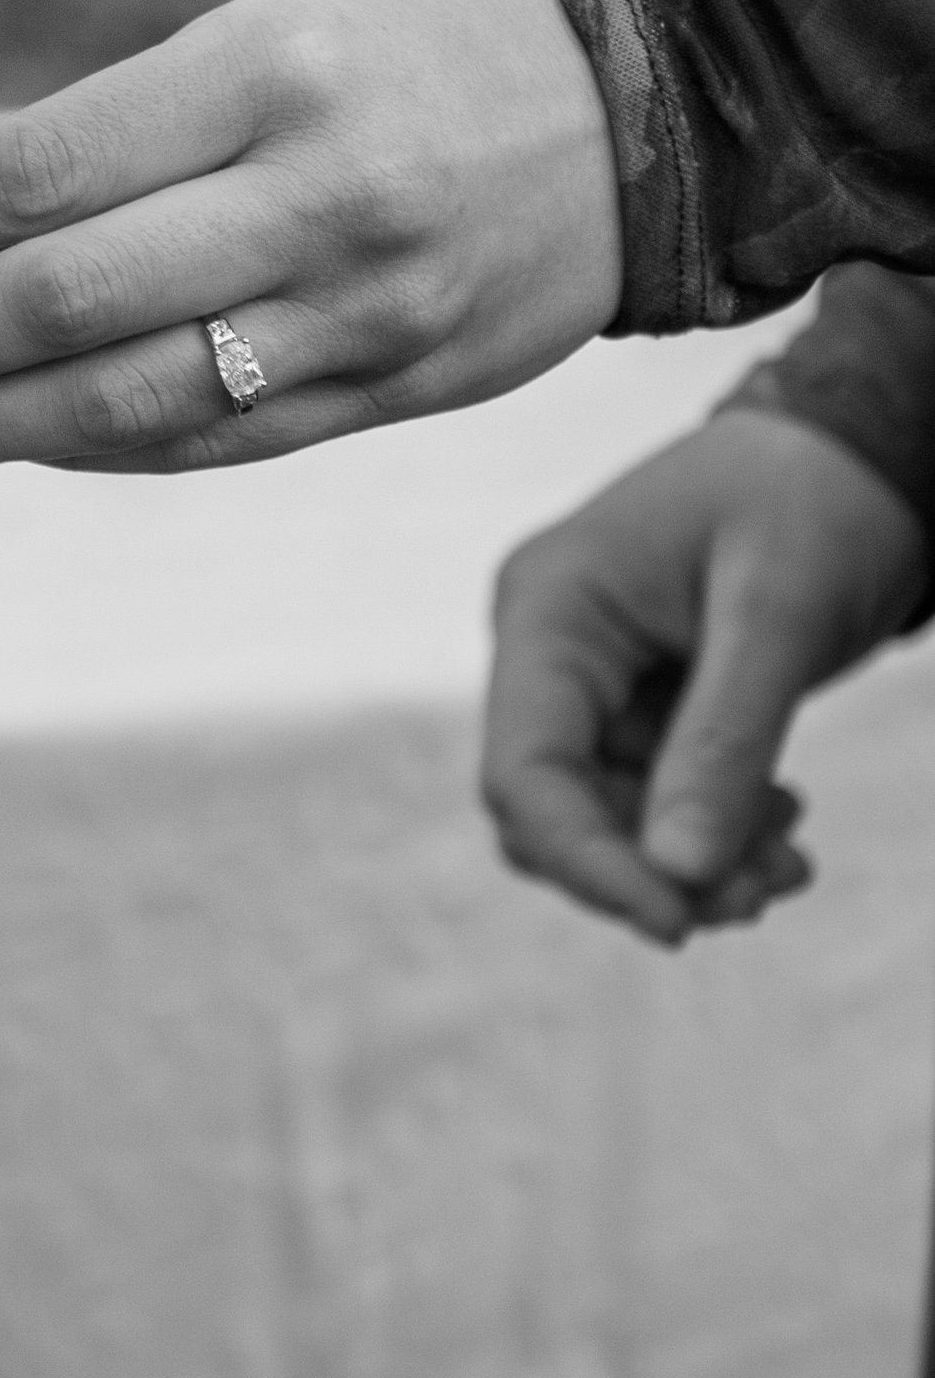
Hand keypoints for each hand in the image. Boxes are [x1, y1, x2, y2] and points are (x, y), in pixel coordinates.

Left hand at [0, 0, 618, 466]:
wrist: (647, 99)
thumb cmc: (421, 33)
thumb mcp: (274, 24)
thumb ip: (137, 128)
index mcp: (266, 75)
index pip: (42, 170)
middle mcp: (314, 200)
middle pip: (69, 302)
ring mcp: (365, 311)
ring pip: (134, 400)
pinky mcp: (404, 389)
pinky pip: (222, 441)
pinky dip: (103, 451)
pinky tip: (17, 444)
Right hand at [483, 411, 927, 943]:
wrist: (852, 455)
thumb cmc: (807, 502)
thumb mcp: (777, 616)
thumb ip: (722, 742)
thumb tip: (676, 877)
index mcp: (550, 608)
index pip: (525, 772)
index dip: (589, 864)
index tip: (683, 923)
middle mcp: (550, 646)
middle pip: (556, 812)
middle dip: (652, 869)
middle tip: (769, 887)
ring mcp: (590, 677)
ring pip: (606, 821)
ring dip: (691, 862)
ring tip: (790, 855)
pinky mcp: (638, 701)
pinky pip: (649, 801)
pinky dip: (711, 833)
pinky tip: (781, 821)